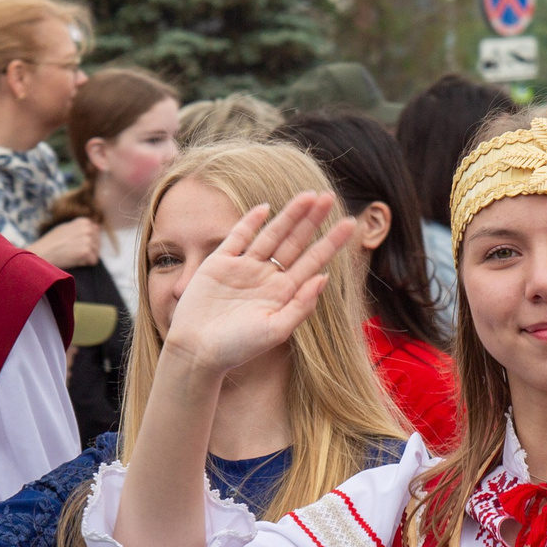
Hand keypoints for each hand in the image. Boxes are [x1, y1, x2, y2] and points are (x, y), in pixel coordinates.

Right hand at [29, 215, 100, 268]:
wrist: (42, 253)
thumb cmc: (51, 242)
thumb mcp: (66, 228)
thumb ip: (81, 227)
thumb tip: (97, 227)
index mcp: (83, 222)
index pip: (96, 233)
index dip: (87, 241)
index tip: (76, 244)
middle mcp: (87, 229)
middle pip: (98, 243)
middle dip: (89, 250)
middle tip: (73, 251)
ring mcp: (88, 239)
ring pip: (96, 253)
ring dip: (87, 257)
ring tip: (72, 255)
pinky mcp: (86, 251)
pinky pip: (93, 261)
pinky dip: (85, 263)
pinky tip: (74, 260)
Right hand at [160, 194, 353, 379]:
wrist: (196, 351)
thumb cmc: (237, 347)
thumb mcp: (276, 330)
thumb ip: (301, 305)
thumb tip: (324, 277)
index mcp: (283, 293)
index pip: (312, 261)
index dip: (330, 242)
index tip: (350, 224)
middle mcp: (266, 277)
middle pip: (295, 242)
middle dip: (312, 220)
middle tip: (330, 197)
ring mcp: (243, 268)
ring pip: (271, 235)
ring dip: (289, 215)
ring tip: (308, 196)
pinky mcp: (219, 264)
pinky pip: (238, 238)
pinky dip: (250, 222)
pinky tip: (265, 207)